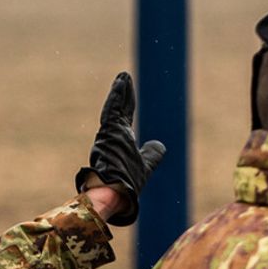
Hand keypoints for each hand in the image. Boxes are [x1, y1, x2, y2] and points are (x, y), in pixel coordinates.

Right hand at [73, 71, 165, 225]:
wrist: (117, 191)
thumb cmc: (128, 183)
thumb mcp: (146, 166)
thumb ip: (152, 155)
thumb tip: (160, 145)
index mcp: (120, 141)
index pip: (124, 117)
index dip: (126, 104)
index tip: (127, 91)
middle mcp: (112, 135)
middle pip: (119, 109)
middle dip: (123, 93)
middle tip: (124, 78)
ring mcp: (109, 133)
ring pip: (115, 107)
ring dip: (120, 91)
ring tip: (124, 77)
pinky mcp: (108, 131)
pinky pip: (113, 109)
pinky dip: (117, 96)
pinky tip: (121, 83)